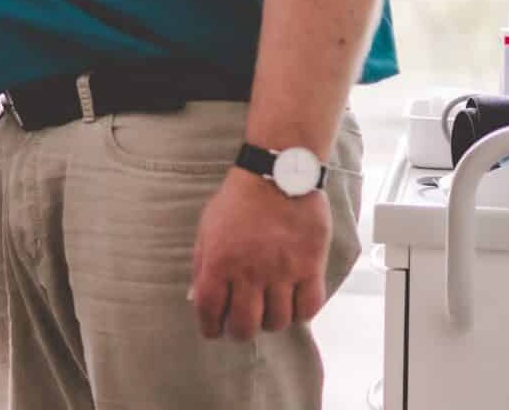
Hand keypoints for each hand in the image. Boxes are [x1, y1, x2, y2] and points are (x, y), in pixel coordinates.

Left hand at [189, 168, 330, 339]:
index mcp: (219, 261)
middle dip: (240, 333)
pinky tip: (293, 304)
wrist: (277, 174)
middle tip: (242, 327)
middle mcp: (250, 271)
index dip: (210, 327)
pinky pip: (308, 306)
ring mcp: (282, 271)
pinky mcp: (310, 266)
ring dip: (271, 323)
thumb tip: (198, 296)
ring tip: (269, 312)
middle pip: (245, 325)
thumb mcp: (207, 228)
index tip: (213, 331)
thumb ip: (202, 264)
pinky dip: (300, 313)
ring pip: (278, 321)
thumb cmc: (238, 200)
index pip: (210, 310)